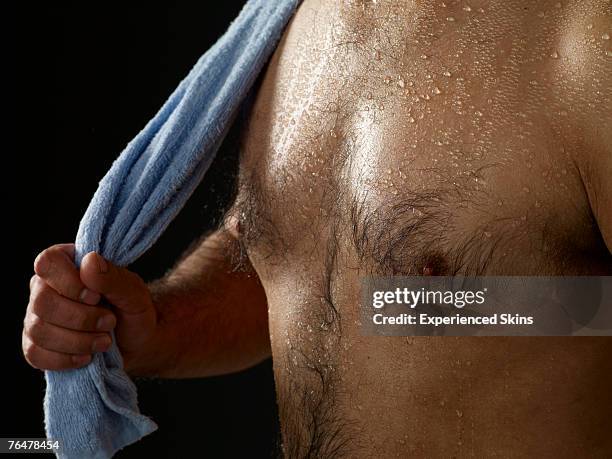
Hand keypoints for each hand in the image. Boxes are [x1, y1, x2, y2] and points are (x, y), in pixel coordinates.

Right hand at [23, 243, 156, 370]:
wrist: (137, 342)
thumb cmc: (133, 310)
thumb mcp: (134, 291)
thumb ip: (112, 276)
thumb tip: (89, 260)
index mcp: (67, 264)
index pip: (48, 263)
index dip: (71, 283)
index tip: (97, 297)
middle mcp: (45, 287)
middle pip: (42, 302)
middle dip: (81, 318)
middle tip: (110, 321)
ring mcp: (37, 317)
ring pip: (38, 330)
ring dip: (78, 341)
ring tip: (105, 340)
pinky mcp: (35, 345)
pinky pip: (35, 354)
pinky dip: (65, 359)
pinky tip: (87, 357)